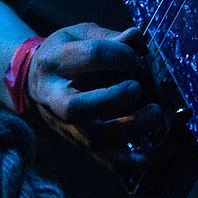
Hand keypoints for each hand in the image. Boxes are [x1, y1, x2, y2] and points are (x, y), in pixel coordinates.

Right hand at [27, 22, 160, 165]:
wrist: (34, 83)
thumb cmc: (64, 54)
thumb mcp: (79, 34)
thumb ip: (109, 37)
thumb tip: (137, 37)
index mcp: (55, 62)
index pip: (91, 56)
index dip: (120, 54)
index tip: (137, 55)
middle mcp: (55, 97)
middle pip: (76, 108)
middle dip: (112, 99)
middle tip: (137, 87)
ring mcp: (68, 126)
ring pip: (94, 138)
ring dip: (130, 128)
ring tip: (156, 114)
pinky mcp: (83, 145)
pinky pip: (111, 162)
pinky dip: (140, 161)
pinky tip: (163, 149)